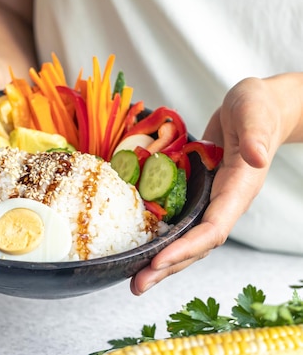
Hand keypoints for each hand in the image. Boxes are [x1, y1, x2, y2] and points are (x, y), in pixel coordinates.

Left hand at [130, 75, 301, 294]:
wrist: (258, 109)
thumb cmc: (256, 109)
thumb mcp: (254, 114)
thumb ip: (256, 135)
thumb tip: (256, 157)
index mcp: (239, 190)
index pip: (213, 228)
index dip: (187, 247)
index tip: (159, 260)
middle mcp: (224, 202)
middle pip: (196, 245)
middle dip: (168, 266)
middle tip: (137, 285)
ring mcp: (210, 200)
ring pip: (186, 239)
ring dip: (161, 260)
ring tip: (135, 279)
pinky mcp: (197, 193)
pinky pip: (178, 222)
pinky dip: (160, 237)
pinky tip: (139, 247)